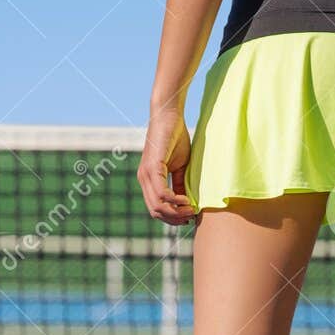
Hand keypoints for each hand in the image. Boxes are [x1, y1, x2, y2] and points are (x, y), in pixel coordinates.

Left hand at [137, 110, 194, 225]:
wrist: (169, 116)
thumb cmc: (175, 138)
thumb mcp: (180, 166)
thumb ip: (181, 184)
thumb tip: (187, 203)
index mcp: (148, 180)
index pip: (156, 209)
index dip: (172, 217)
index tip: (189, 217)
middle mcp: (144, 179)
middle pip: (156, 212)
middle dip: (174, 219)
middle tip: (191, 216)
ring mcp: (146, 174)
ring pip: (158, 206)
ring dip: (176, 212)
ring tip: (191, 209)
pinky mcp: (153, 167)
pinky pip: (162, 193)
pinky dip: (175, 201)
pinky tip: (187, 200)